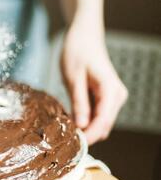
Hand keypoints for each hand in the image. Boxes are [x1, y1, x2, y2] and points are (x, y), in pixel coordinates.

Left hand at [61, 16, 127, 144]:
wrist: (84, 34)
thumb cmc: (78, 51)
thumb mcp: (73, 78)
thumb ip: (79, 103)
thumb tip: (82, 126)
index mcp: (110, 90)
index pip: (103, 121)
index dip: (90, 135)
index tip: (76, 145)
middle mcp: (116, 95)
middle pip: (104, 125)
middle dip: (88, 133)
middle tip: (65, 138)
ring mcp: (112, 96)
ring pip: (101, 121)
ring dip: (86, 126)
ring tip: (65, 128)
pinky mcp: (104, 95)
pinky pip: (97, 113)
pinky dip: (86, 118)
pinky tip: (70, 118)